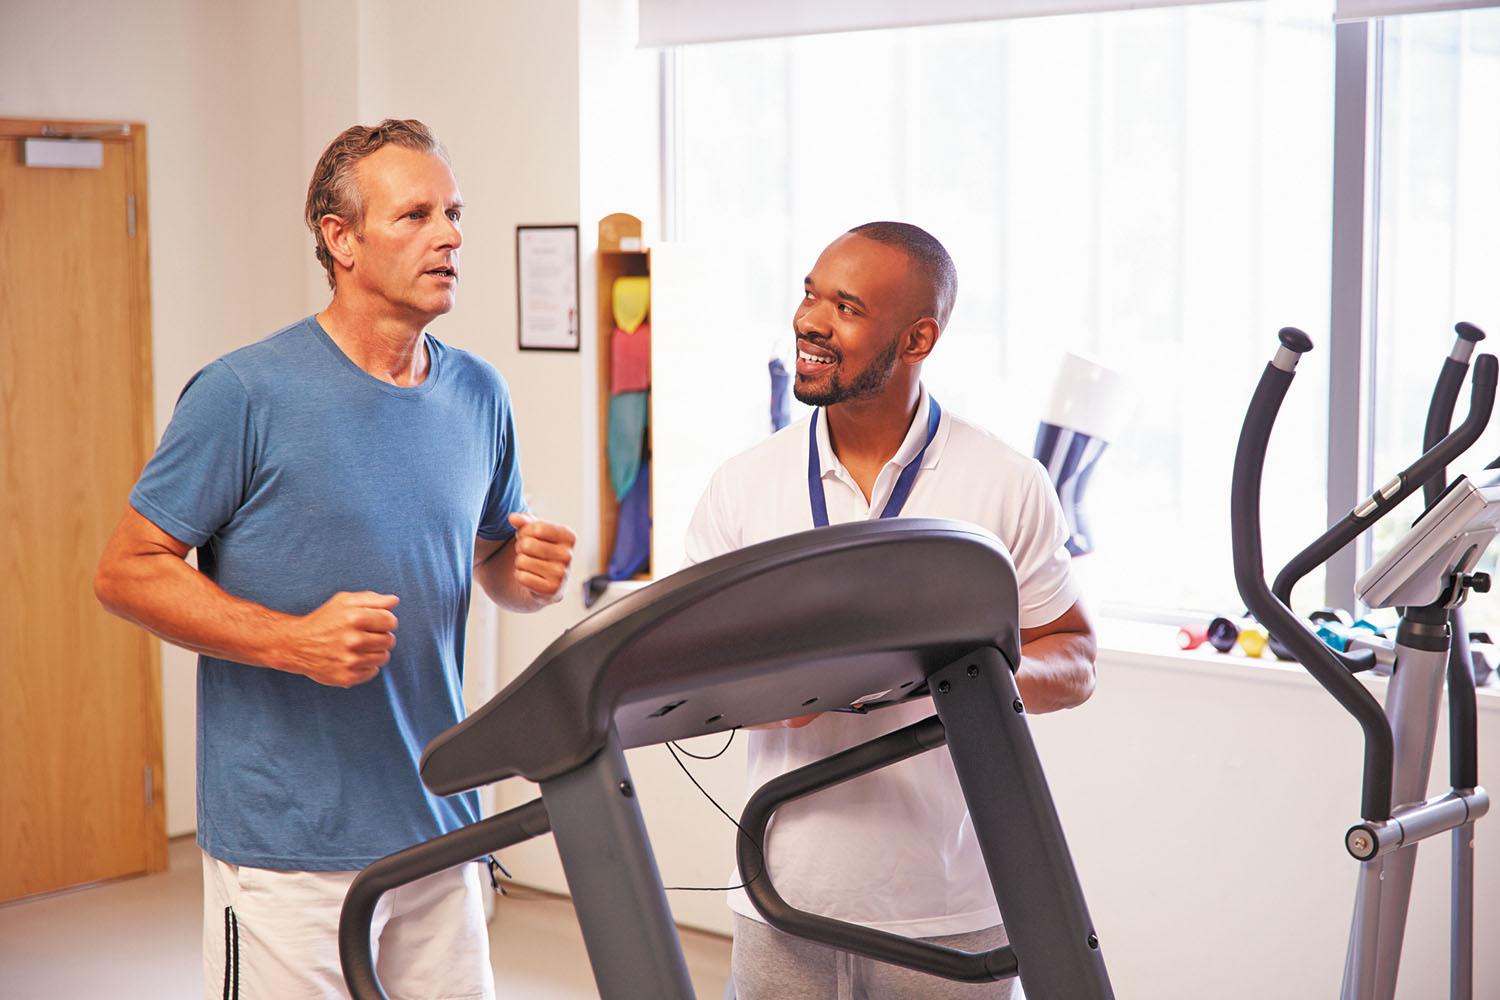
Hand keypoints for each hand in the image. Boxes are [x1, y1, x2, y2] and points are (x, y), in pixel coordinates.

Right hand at [275, 591, 398, 686]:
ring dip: (375, 652)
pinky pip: (373, 672)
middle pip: (390, 640)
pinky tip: (352, 658)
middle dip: (380, 636)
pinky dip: (366, 666)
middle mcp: (353, 641)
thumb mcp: (344, 601)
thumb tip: (394, 600)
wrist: (296, 645)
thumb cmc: (324, 620)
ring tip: (358, 647)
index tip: (374, 622)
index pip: (391, 621)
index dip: (385, 621)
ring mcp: (350, 661)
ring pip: (383, 657)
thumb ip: (372, 599)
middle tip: (365, 635)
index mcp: (355, 618)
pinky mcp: (347, 678)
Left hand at [507, 513, 575, 601]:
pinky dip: (520, 577)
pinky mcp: (552, 590)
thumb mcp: (533, 531)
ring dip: (520, 563)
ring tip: (529, 565)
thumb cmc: (538, 549)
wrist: (542, 579)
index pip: (537, 528)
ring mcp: (562, 574)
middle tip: (527, 553)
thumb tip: (513, 517)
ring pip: (522, 561)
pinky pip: (522, 578)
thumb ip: (523, 521)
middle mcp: (569, 555)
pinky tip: (530, 577)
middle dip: (520, 548)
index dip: (524, 532)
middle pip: (528, 545)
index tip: (527, 537)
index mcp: (568, 536)